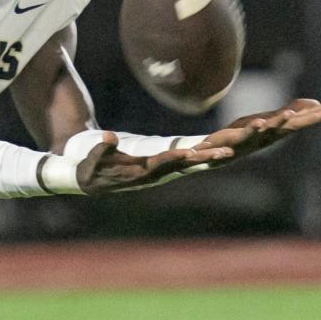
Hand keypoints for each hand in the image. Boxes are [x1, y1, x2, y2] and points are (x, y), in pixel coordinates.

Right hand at [76, 131, 233, 194]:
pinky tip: (214, 151)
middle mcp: (153, 176)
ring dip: (207, 158)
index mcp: (138, 173)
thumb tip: (108, 137)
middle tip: (226, 152)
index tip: (190, 153)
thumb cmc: (90, 170)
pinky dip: (200, 157)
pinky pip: (183, 163)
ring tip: (230, 151)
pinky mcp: (159, 170)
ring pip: (187, 165)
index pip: (160, 164)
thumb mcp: (92, 161)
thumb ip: (102, 150)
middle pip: (182, 165)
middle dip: (204, 159)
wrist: (91, 183)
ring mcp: (158, 174)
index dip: (175, 158)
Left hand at [199, 98, 320, 162]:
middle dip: (312, 118)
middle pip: (295, 125)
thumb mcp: (270, 120)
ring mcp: (256, 138)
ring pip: (273, 130)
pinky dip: (256, 128)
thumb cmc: (246, 134)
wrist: (216, 151)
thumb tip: (314, 103)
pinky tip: (261, 122)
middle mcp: (272, 135)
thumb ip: (291, 112)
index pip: (306, 118)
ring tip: (291, 112)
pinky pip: (249, 134)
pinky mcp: (238, 139)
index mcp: (281, 129)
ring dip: (282, 122)